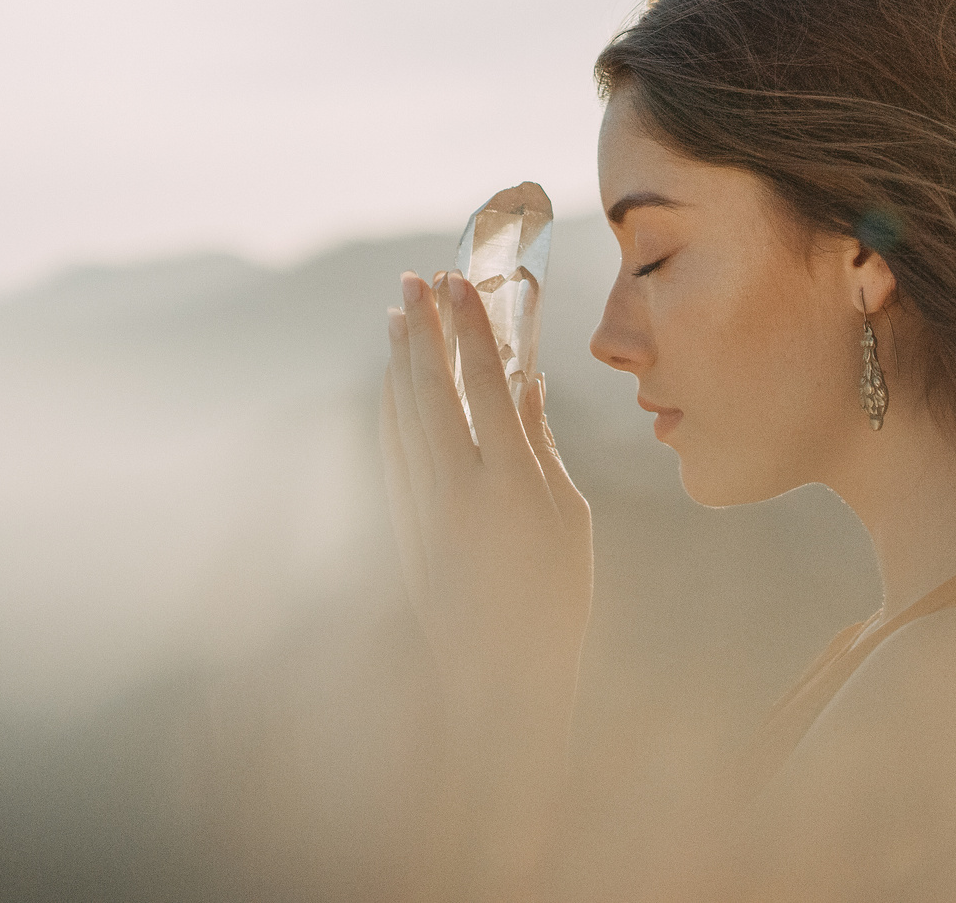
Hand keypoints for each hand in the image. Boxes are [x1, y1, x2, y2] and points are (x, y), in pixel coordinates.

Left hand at [381, 270, 592, 717]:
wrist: (498, 677)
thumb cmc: (554, 598)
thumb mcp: (567, 518)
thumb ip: (540, 445)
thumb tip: (527, 383)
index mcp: (512, 487)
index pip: (485, 387)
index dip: (470, 329)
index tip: (460, 281)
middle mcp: (459, 492)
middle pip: (431, 390)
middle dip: (422, 328)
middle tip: (416, 279)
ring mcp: (422, 510)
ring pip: (401, 415)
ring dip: (398, 360)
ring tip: (398, 314)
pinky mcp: (401, 527)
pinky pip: (390, 449)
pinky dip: (389, 406)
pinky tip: (390, 380)